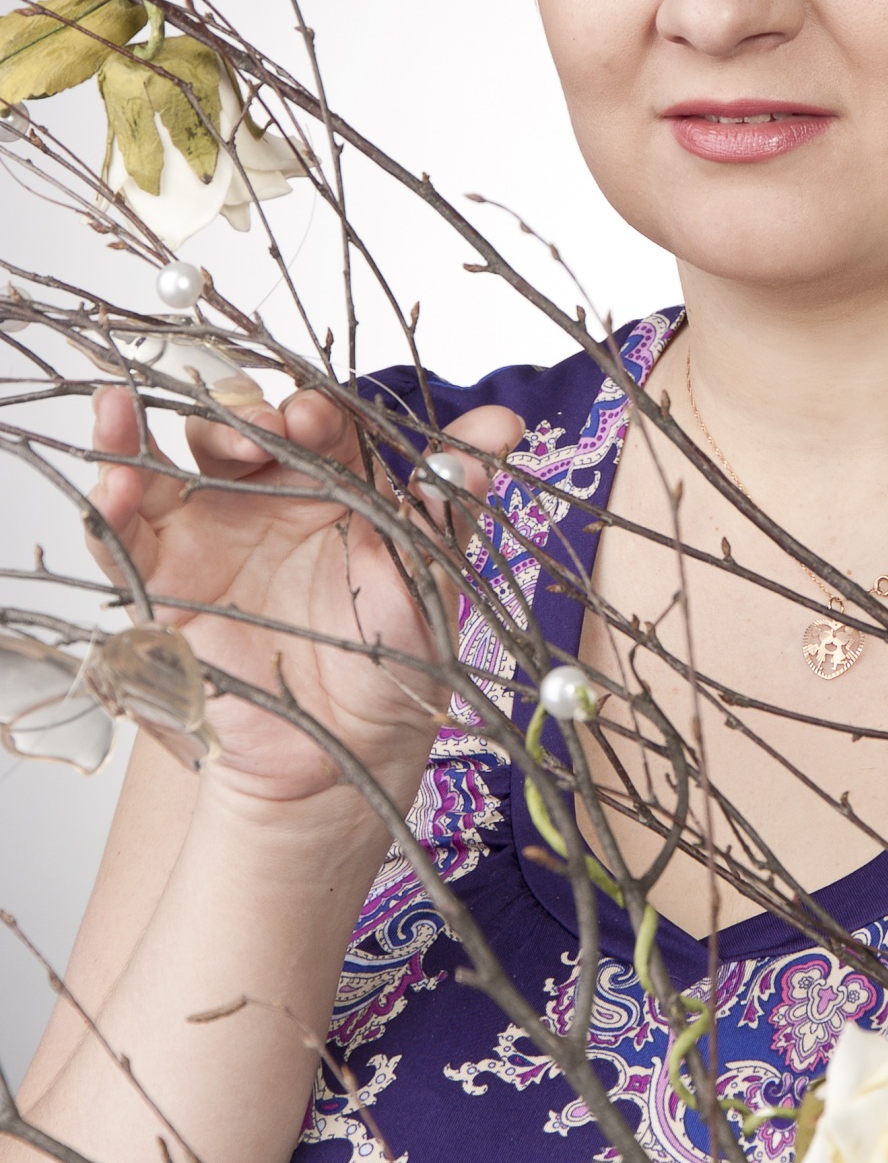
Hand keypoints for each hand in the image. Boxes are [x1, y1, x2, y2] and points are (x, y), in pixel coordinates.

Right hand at [86, 384, 523, 828]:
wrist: (347, 753)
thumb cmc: (394, 660)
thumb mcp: (430, 572)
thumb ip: (452, 495)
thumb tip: (504, 422)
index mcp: (331, 480)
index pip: (312, 421)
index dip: (311, 409)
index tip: (318, 416)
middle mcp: (262, 494)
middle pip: (233, 428)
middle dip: (238, 414)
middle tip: (259, 428)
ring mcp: (205, 534)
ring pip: (163, 464)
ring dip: (141, 432)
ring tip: (127, 408)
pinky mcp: (160, 584)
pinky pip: (122, 537)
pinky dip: (107, 505)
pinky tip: (110, 483)